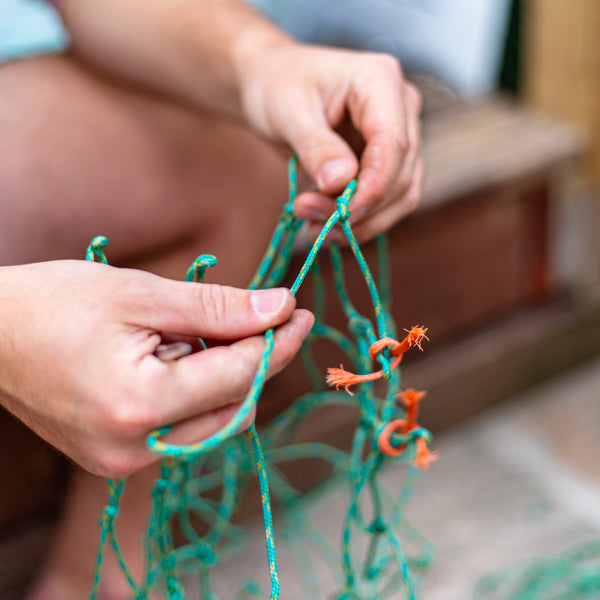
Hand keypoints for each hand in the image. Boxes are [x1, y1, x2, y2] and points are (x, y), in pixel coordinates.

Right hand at [0, 261, 312, 476]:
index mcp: (141, 404)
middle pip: (234, 405)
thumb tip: (281, 307)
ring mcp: (124, 460)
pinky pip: (185, 428)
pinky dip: (201, 392)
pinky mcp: (117, 458)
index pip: (239, 375)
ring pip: (214, 421)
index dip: (278, 341)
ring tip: (210, 330)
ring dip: (230, 376)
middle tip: (273, 316)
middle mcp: (134, 448)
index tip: (300, 311)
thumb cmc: (55, 303)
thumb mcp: (142, 294)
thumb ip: (218, 307)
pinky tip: (187, 356)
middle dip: (260, 359)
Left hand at [239, 41, 422, 241]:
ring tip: (313, 226)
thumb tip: (341, 181)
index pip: (394, 143)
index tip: (343, 215)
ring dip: (361, 221)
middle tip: (307, 214)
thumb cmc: (276, 85)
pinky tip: (326, 225)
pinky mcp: (386, 162)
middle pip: (400, 175)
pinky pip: (387, 202)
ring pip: (400, 195)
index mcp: (380, 81)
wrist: (270, 83)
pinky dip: (359, 221)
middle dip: (359, 208)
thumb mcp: (287, 111)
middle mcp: (400, 108)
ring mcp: (397, 136)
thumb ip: (316, 146)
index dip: (374, 186)